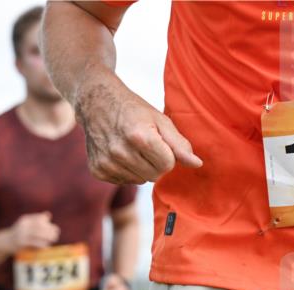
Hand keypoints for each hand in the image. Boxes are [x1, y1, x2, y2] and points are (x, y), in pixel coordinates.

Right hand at [6, 212, 60, 251]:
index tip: (55, 229)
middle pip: (39, 226)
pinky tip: (46, 246)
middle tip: (56, 235)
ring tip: (53, 240)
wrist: (5, 242)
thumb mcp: (26, 224)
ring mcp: (21, 234)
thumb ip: (37, 219)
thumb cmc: (19, 233)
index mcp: (25, 220)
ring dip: (47, 237)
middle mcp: (23, 225)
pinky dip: (42, 244)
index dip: (49, 224)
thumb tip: (48, 215)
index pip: (40, 219)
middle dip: (50, 230)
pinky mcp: (21, 243)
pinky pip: (34, 243)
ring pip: (37, 234)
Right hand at [75, 75, 202, 183]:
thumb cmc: (134, 111)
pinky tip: (120, 154)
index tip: (160, 142)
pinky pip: (124, 182)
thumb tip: (197, 164)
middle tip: (147, 146)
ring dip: (141, 168)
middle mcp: (120, 152)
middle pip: (154, 176)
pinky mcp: (98, 170)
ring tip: (132, 149)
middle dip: (156, 163)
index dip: (168, 154)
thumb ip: (179, 144)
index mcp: (139, 137)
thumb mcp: (160, 120)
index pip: (168, 165)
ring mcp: (106, 163)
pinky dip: (126, 171)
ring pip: (140, 180)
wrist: (97, 104)